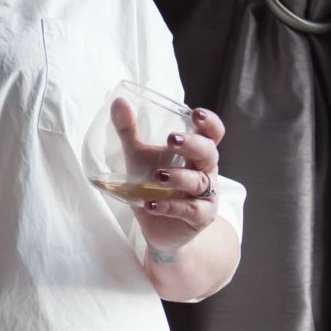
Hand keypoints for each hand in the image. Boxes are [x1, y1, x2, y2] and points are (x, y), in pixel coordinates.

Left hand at [111, 100, 224, 261]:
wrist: (159, 228)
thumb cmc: (154, 185)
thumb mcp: (139, 156)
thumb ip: (129, 130)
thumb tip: (118, 102)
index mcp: (196, 152)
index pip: (213, 134)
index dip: (209, 123)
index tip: (196, 114)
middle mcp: (206, 171)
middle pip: (209, 153)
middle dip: (193, 145)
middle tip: (172, 140)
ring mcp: (206, 195)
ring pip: (200, 182)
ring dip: (180, 177)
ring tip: (158, 176)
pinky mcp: (200, 217)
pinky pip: (191, 210)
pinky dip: (171, 206)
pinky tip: (152, 204)